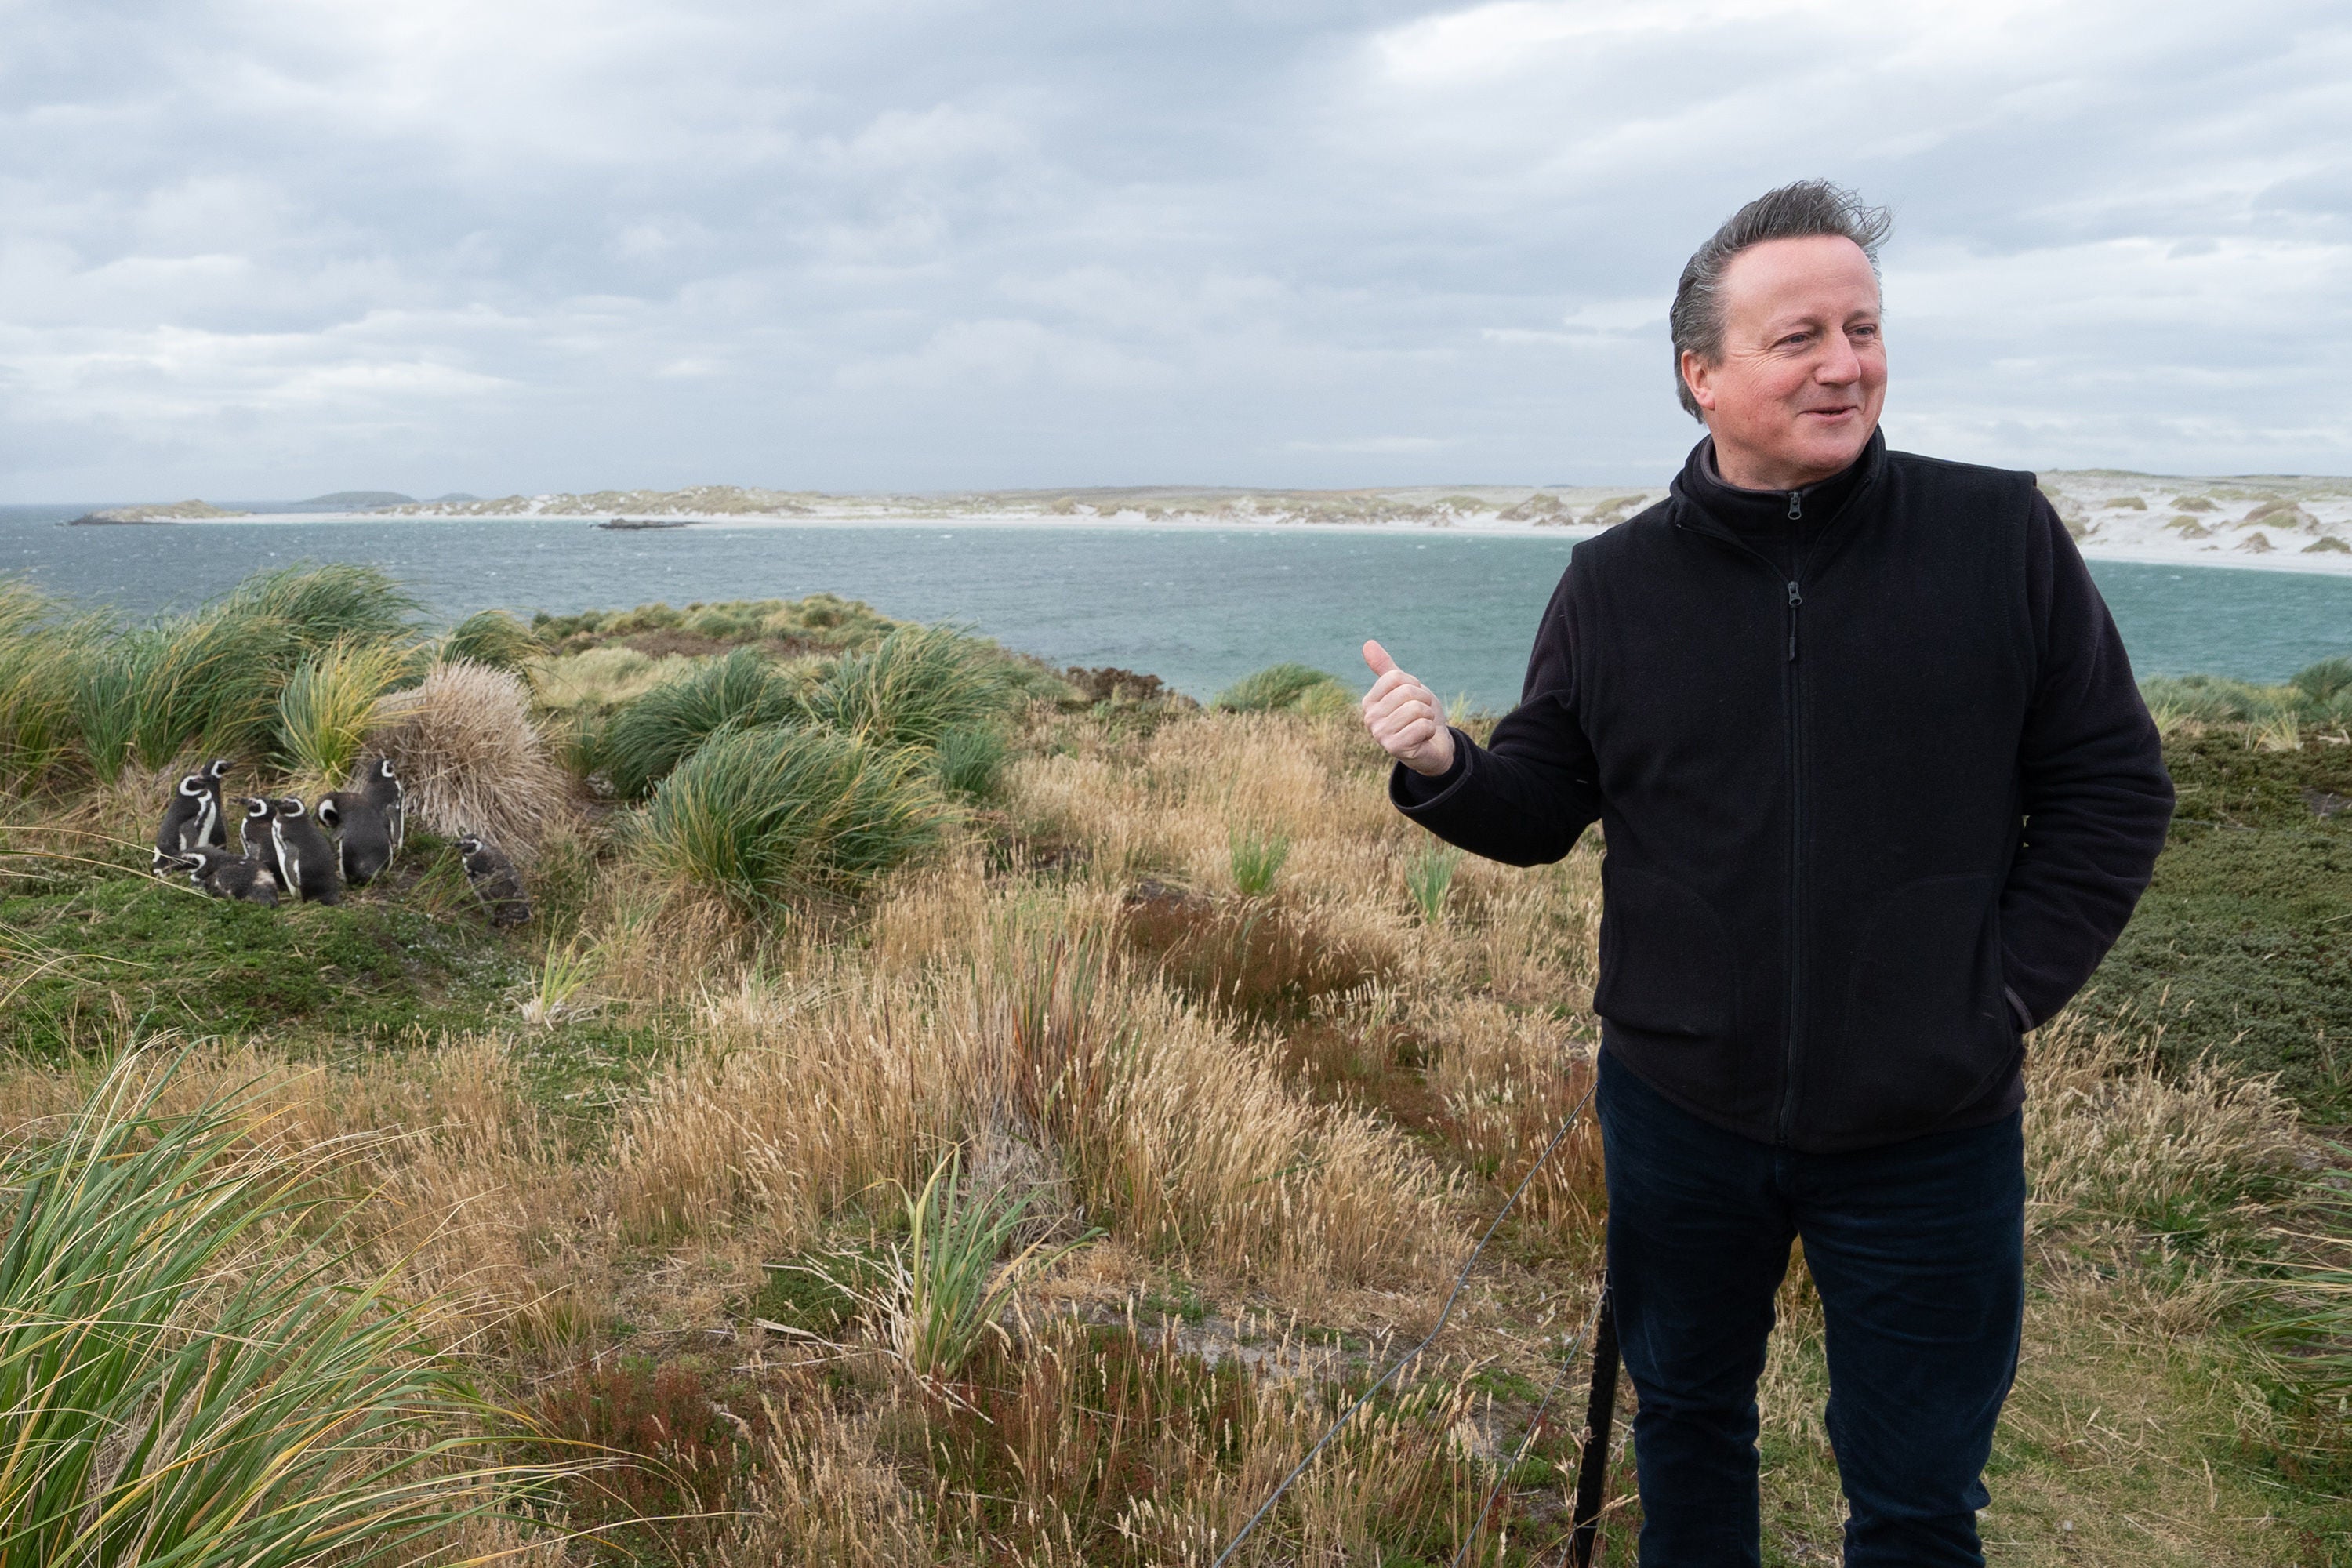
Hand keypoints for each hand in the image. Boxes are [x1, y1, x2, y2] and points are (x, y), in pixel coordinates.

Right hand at [1361, 640, 1456, 776]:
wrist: (1434, 744)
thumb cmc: (1418, 715)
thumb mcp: (1405, 687)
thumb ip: (1386, 668)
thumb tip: (1367, 643)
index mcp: (1369, 701)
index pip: (1395, 677)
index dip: (1413, 685)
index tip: (1414, 699)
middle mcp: (1370, 718)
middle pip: (1407, 692)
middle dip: (1423, 701)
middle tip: (1421, 714)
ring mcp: (1380, 734)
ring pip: (1416, 709)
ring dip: (1427, 716)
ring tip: (1422, 725)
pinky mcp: (1394, 748)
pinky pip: (1422, 726)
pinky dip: (1429, 730)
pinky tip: (1423, 738)